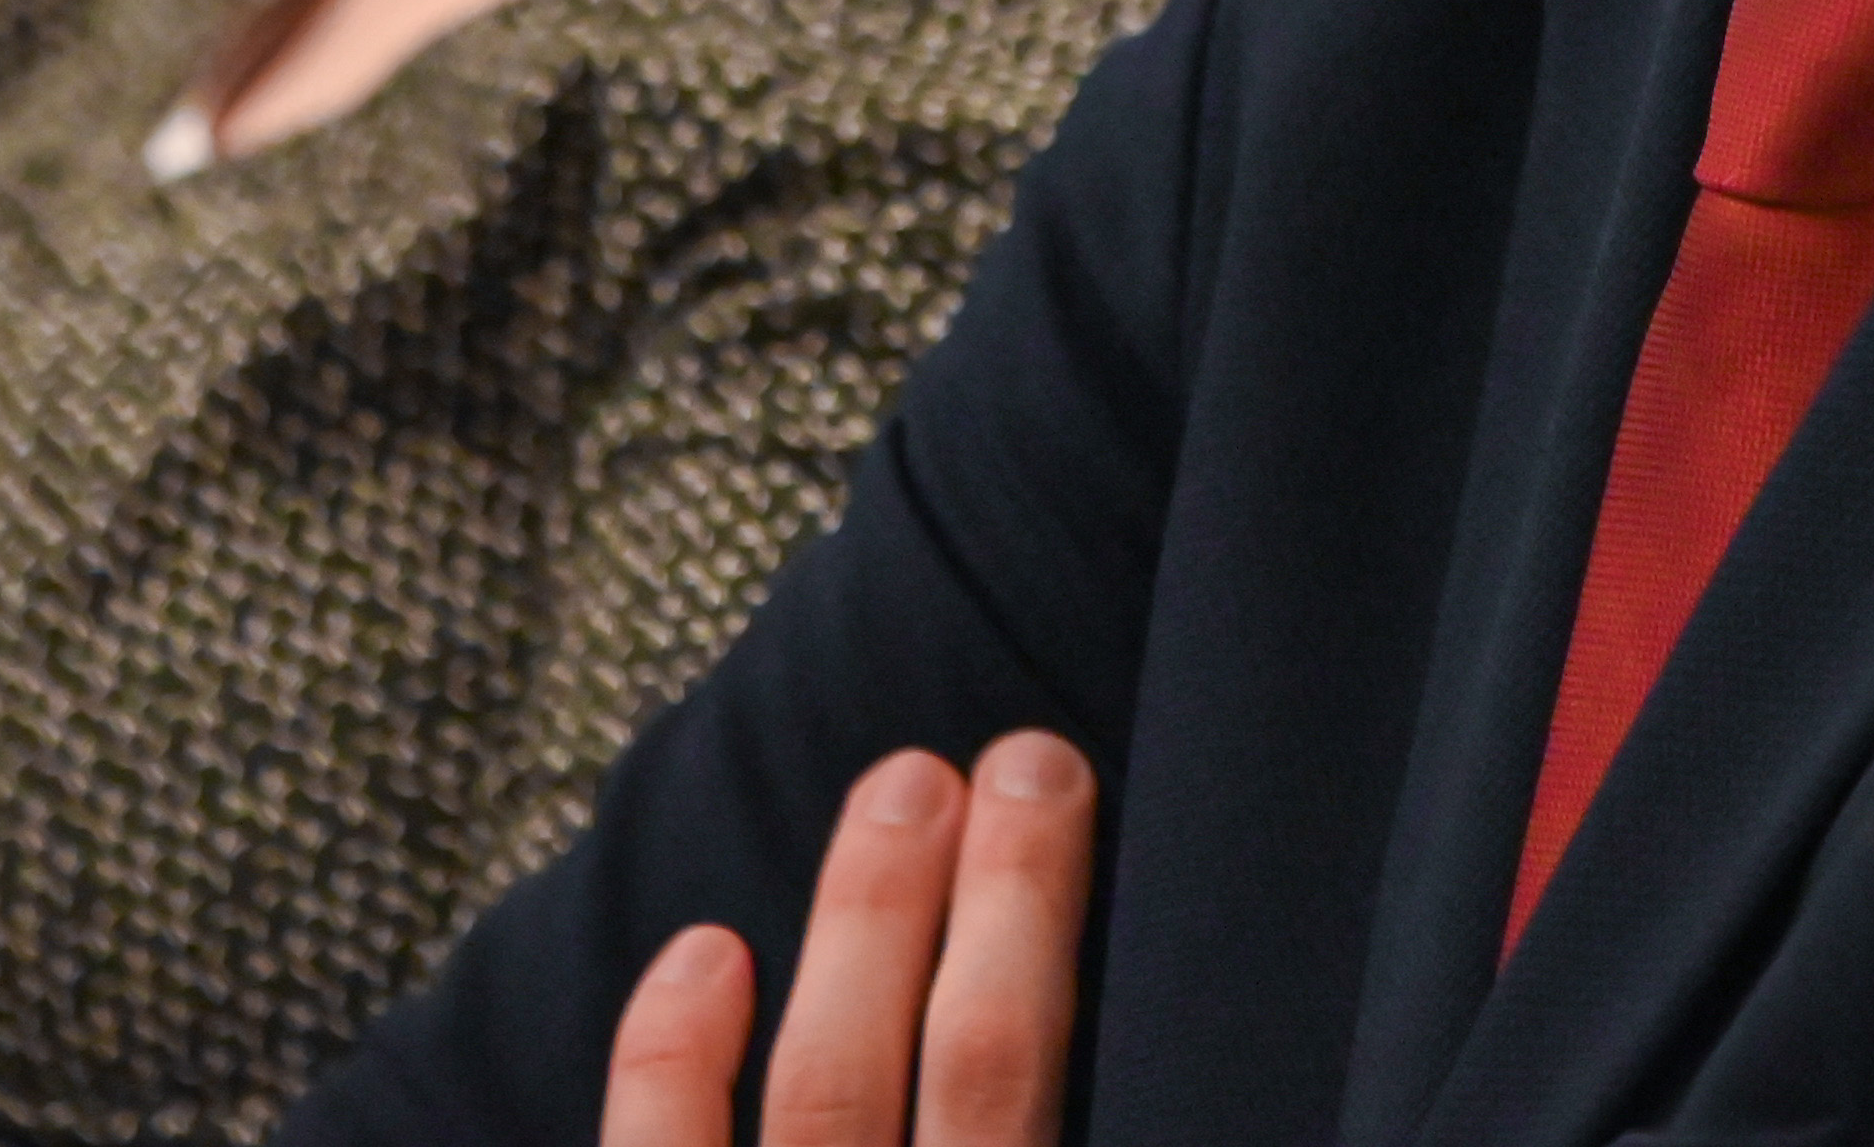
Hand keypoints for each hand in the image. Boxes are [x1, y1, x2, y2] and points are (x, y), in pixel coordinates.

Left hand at [602, 736, 1097, 1146]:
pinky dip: (671, 1061)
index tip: (1067, 794)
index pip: (1025, 1074)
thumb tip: (1202, 1115)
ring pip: (828, 1089)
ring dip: (866, 926)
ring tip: (903, 790)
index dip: (1046, 927)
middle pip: (977, 1066)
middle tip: (1024, 763)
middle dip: (1003, 898)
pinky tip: (703, 951)